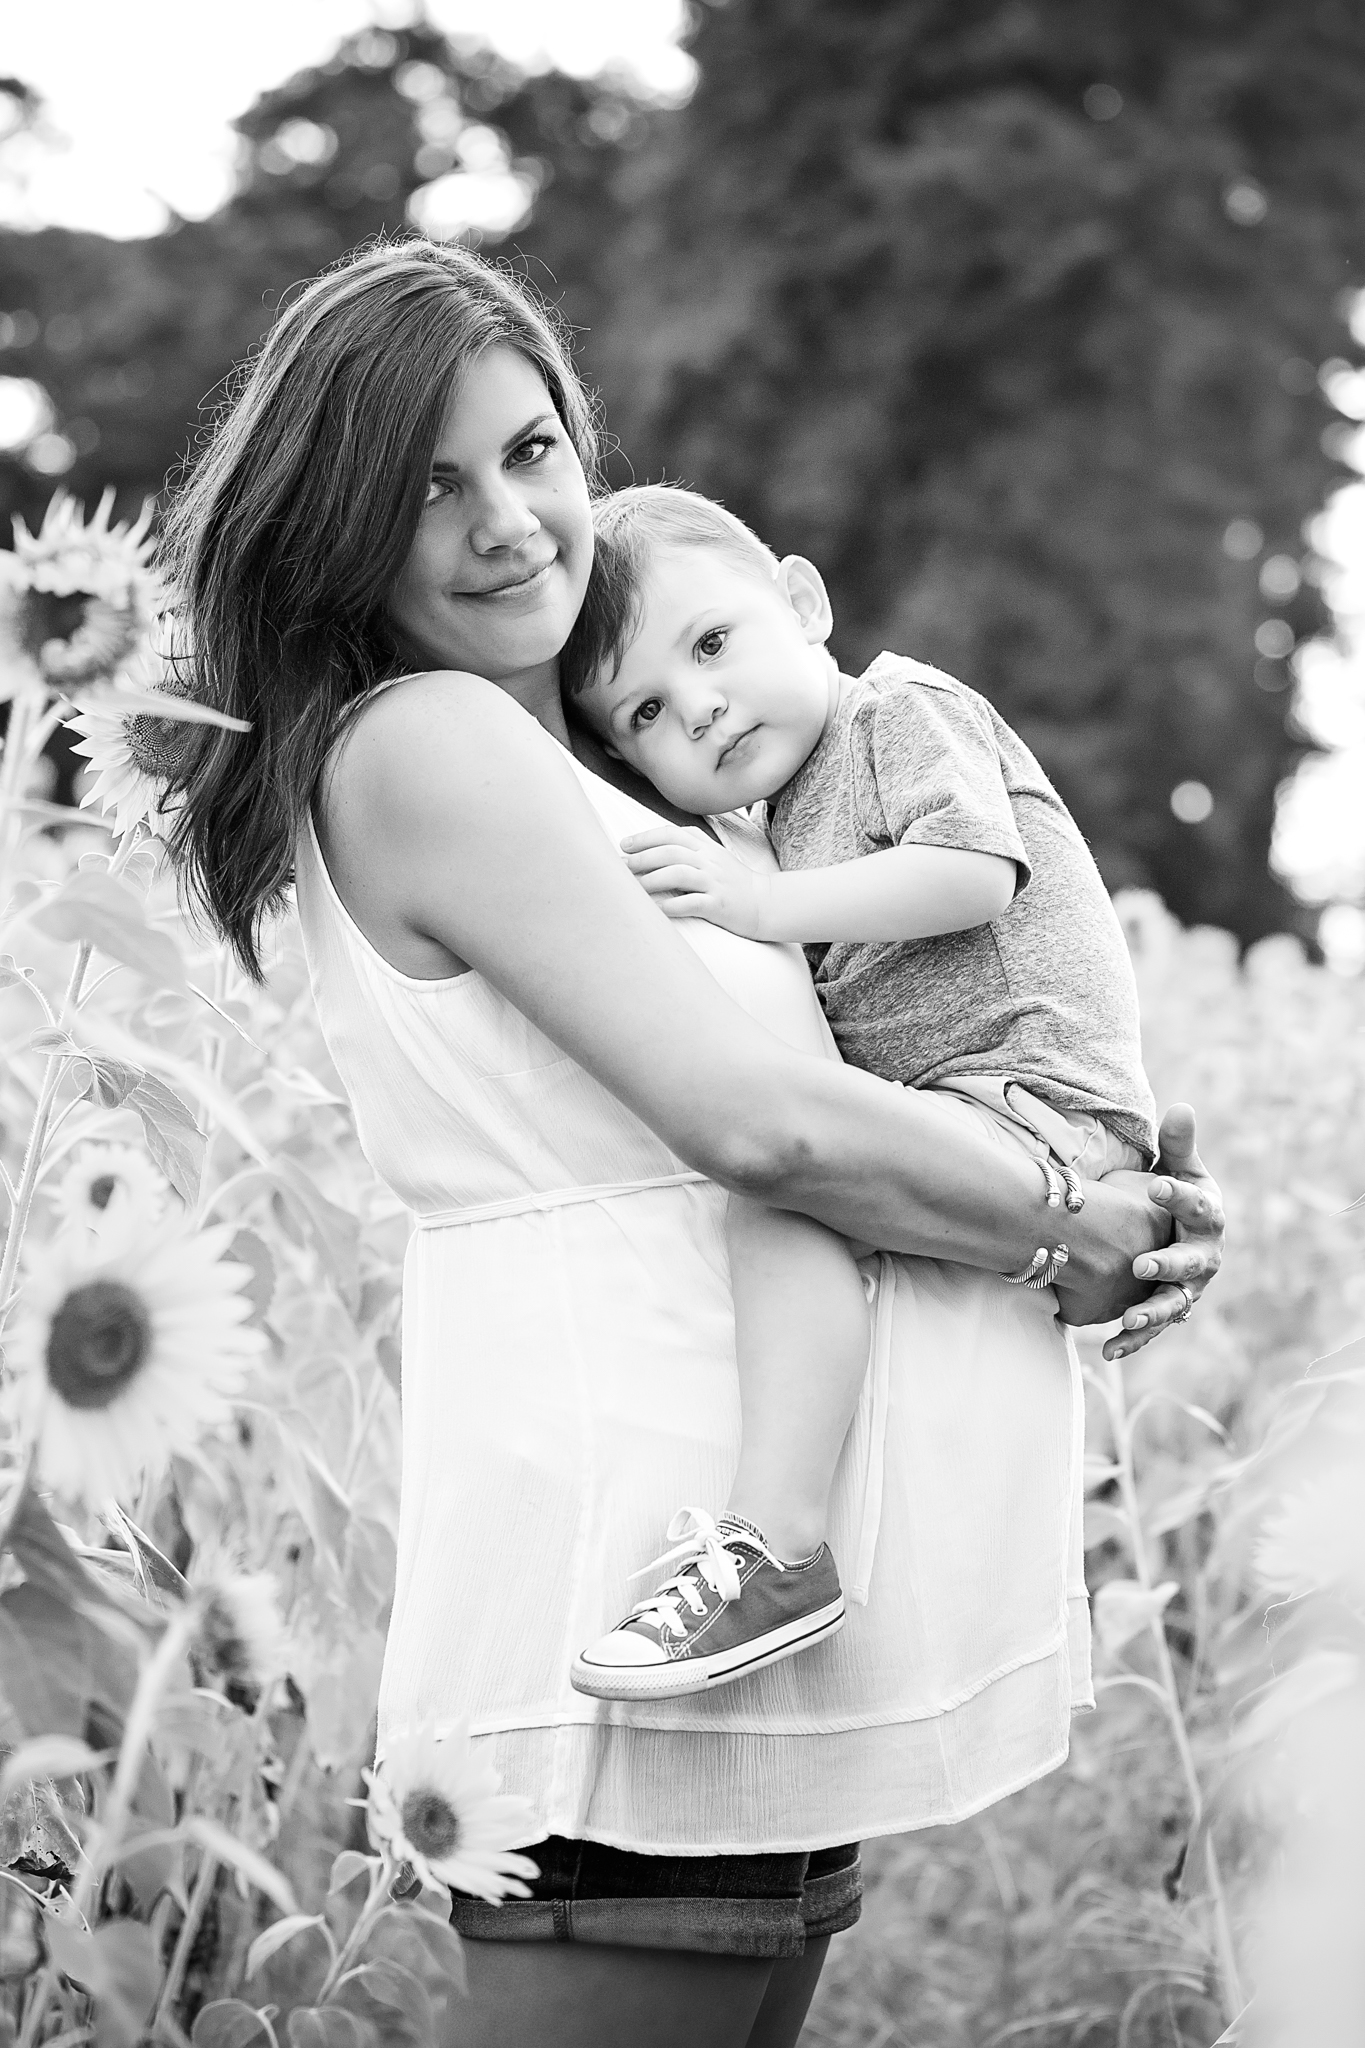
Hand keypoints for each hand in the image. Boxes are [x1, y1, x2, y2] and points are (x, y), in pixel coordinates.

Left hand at [621, 824, 772, 936]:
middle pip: (671, 851)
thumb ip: (690, 848)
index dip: (646, 837)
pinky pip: (692, 903)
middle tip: (623, 866)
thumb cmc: (733, 882)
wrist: (766, 903)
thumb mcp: (714, 857)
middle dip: (643, 857)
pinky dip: (671, 905)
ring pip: (679, 874)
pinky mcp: (720, 905)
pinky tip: (656, 908)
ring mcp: (715, 882)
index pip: (672, 834)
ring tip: (634, 888)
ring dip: (652, 880)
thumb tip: (652, 847)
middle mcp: (710, 861)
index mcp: (707, 848)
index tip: (625, 844)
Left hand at [1054, 1104, 1223, 1357]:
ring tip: (1128, 1320)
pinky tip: (1108, 1349)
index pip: (1198, 1205)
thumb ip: (1177, 1144)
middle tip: (1141, 1263)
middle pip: (1191, 1263)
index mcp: (1207, 1217)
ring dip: (1152, 1313)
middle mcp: (1204, 1257)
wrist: (1179, 1233)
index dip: (1179, 1196)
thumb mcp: (1180, 1169)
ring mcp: (1188, 1288)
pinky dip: (1132, 1341)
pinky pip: (1152, 1329)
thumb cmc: (1175, 1196)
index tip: (1156, 1185)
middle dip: (1167, 1264)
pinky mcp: (1168, 1310)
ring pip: (1174, 1304)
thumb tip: (1180, 1106)